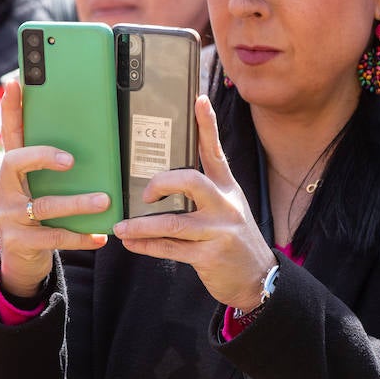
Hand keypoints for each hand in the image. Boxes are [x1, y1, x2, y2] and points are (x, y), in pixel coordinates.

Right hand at [0, 80, 109, 299]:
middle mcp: (4, 190)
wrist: (22, 259)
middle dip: (44, 157)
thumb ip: (54, 169)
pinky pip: (54, 236)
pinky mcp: (18, 241)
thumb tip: (91, 145)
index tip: (15, 84)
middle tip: (72, 160)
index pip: (10, 134)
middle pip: (17, 163)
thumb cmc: (39, 215)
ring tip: (104, 200)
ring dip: (77, 203)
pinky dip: (80, 236)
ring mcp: (8, 216)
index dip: (10, 108)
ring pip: (45, 205)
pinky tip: (99, 236)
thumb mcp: (41, 189)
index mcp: (11, 172)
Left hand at [112, 95, 275, 312]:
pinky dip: (147, 246)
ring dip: (142, 225)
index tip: (199, 100)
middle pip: (191, 181)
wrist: (258, 278)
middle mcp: (224, 205)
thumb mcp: (227, 209)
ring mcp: (218, 231)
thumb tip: (164, 181)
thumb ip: (204, 193)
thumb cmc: (234, 239)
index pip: (215, 151)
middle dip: (161, 183)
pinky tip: (132, 244)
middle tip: (145, 193)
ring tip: (121, 227)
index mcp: (227, 188)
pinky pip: (170, 248)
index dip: (207, 125)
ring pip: (173, 222)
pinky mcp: (210, 255)